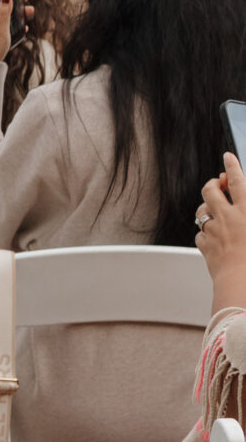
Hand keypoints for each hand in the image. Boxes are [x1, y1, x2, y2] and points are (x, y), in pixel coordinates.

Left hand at [197, 151, 245, 277]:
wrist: (242, 285)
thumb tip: (243, 206)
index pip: (237, 181)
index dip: (232, 166)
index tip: (228, 156)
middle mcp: (227, 217)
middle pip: (211, 190)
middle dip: (213, 183)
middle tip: (217, 184)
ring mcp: (214, 231)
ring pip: (201, 210)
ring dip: (207, 207)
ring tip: (215, 209)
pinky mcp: (205, 246)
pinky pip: (200, 234)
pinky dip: (205, 233)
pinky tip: (212, 237)